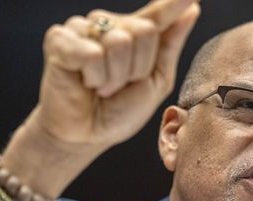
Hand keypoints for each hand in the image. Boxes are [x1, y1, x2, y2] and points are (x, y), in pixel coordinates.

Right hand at [35, 0, 199, 147]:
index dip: (173, 3)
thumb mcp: (156, 80)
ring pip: (119, 42)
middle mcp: (108, 26)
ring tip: (102, 86)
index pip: (157, 14)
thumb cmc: (120, 110)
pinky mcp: (60, 41)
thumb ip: (170, 44)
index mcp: (132, 34)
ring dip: (116, 77)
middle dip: (138, 68)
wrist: (88, 135)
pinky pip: (92, 53)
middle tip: (120, 85)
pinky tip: (85, 83)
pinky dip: (95, 77)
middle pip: (143, 31)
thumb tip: (192, 9)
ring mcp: (82, 30)